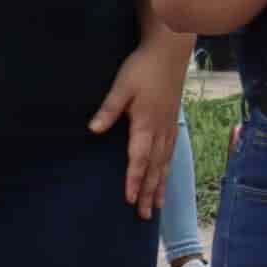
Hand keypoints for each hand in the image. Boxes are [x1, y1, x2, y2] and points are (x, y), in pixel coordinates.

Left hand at [91, 35, 189, 218]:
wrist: (169, 52)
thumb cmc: (142, 68)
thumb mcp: (121, 86)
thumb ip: (109, 109)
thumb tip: (93, 130)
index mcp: (146, 123)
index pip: (139, 158)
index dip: (134, 179)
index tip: (128, 199)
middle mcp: (160, 130)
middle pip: (155, 167)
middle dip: (148, 191)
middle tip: (143, 215)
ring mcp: (169, 126)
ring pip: (165, 162)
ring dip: (160, 185)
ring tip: (157, 205)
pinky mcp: (172, 122)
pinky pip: (171, 153)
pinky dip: (167, 169)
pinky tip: (165, 176)